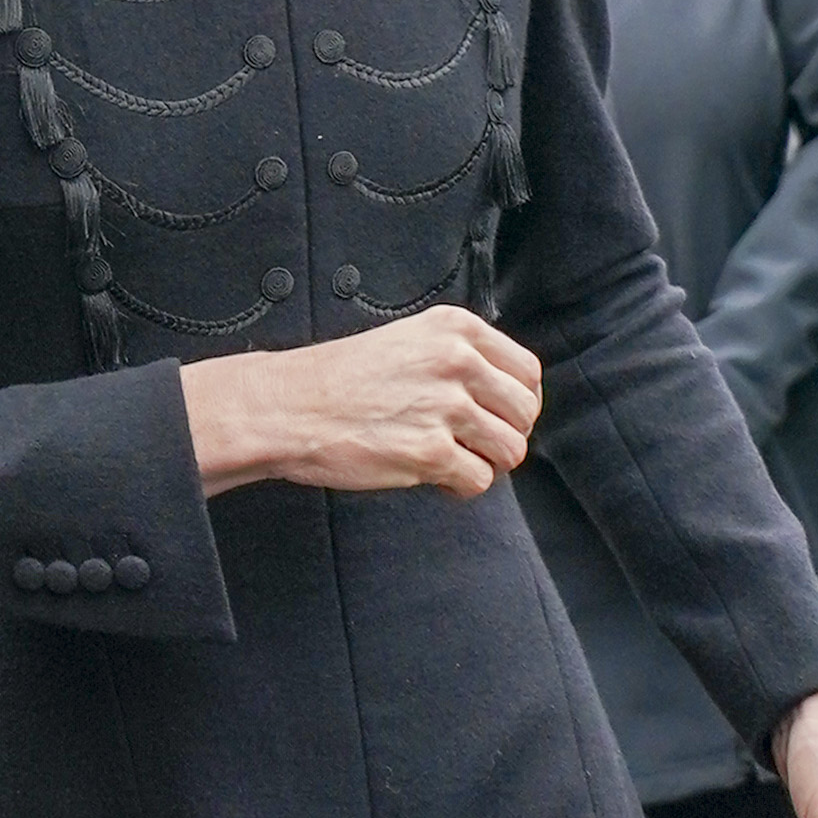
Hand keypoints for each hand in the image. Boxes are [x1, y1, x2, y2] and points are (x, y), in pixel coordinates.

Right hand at [180, 307, 542, 502]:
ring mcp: (445, 407)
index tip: (498, 418)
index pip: (527, 372)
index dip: (518, 403)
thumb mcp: (408, 341)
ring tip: (451, 461)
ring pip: (510, 449)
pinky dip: (460, 487)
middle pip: (525, 413)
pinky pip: (479, 480)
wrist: (290, 406)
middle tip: (473, 446)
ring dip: (485, 464)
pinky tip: (433, 477)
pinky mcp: (430, 451)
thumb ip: (458, 359)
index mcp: (456, 329)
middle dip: (505, 436)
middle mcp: (457, 362)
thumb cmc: (341, 380)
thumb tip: (503, 398)